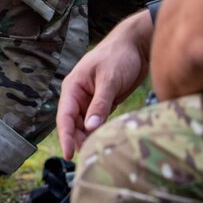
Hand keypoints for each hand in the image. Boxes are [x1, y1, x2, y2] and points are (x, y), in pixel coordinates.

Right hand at [57, 10, 153, 159]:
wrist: (137, 45)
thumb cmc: (119, 56)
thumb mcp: (110, 80)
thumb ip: (100, 104)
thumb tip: (90, 128)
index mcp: (73, 87)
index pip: (64, 116)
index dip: (65, 136)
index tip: (69, 154)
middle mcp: (79, 95)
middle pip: (74, 124)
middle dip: (79, 140)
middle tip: (90, 157)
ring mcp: (91, 100)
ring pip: (86, 125)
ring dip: (90, 137)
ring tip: (100, 152)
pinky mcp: (104, 103)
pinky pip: (99, 121)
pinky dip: (101, 131)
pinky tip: (108, 141)